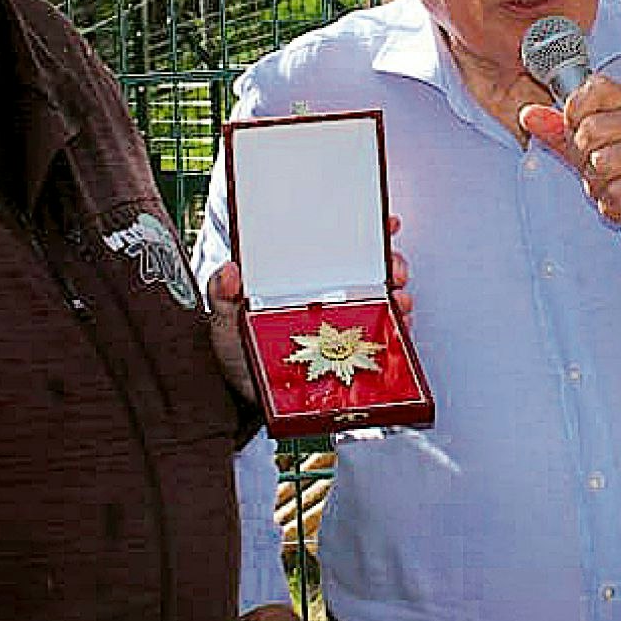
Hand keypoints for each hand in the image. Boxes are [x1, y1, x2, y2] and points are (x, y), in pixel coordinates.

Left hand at [205, 221, 415, 389]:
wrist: (245, 399)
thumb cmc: (238, 354)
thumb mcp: (223, 318)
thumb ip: (221, 293)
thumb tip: (229, 272)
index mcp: (301, 282)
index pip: (335, 247)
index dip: (363, 230)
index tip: (384, 221)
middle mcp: (328, 298)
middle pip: (369, 272)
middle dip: (390, 263)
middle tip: (392, 268)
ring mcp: (343, 325)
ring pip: (382, 302)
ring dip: (397, 296)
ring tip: (397, 298)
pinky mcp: (353, 355)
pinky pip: (383, 338)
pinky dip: (397, 331)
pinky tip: (398, 326)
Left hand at [518, 76, 620, 288]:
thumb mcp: (589, 152)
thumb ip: (558, 132)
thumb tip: (528, 114)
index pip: (594, 87)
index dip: (574, 116)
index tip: (580, 138)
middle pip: (591, 130)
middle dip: (584, 162)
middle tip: (600, 173)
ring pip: (602, 164)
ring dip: (599, 187)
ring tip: (614, 188)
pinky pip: (618, 192)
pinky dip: (613, 206)